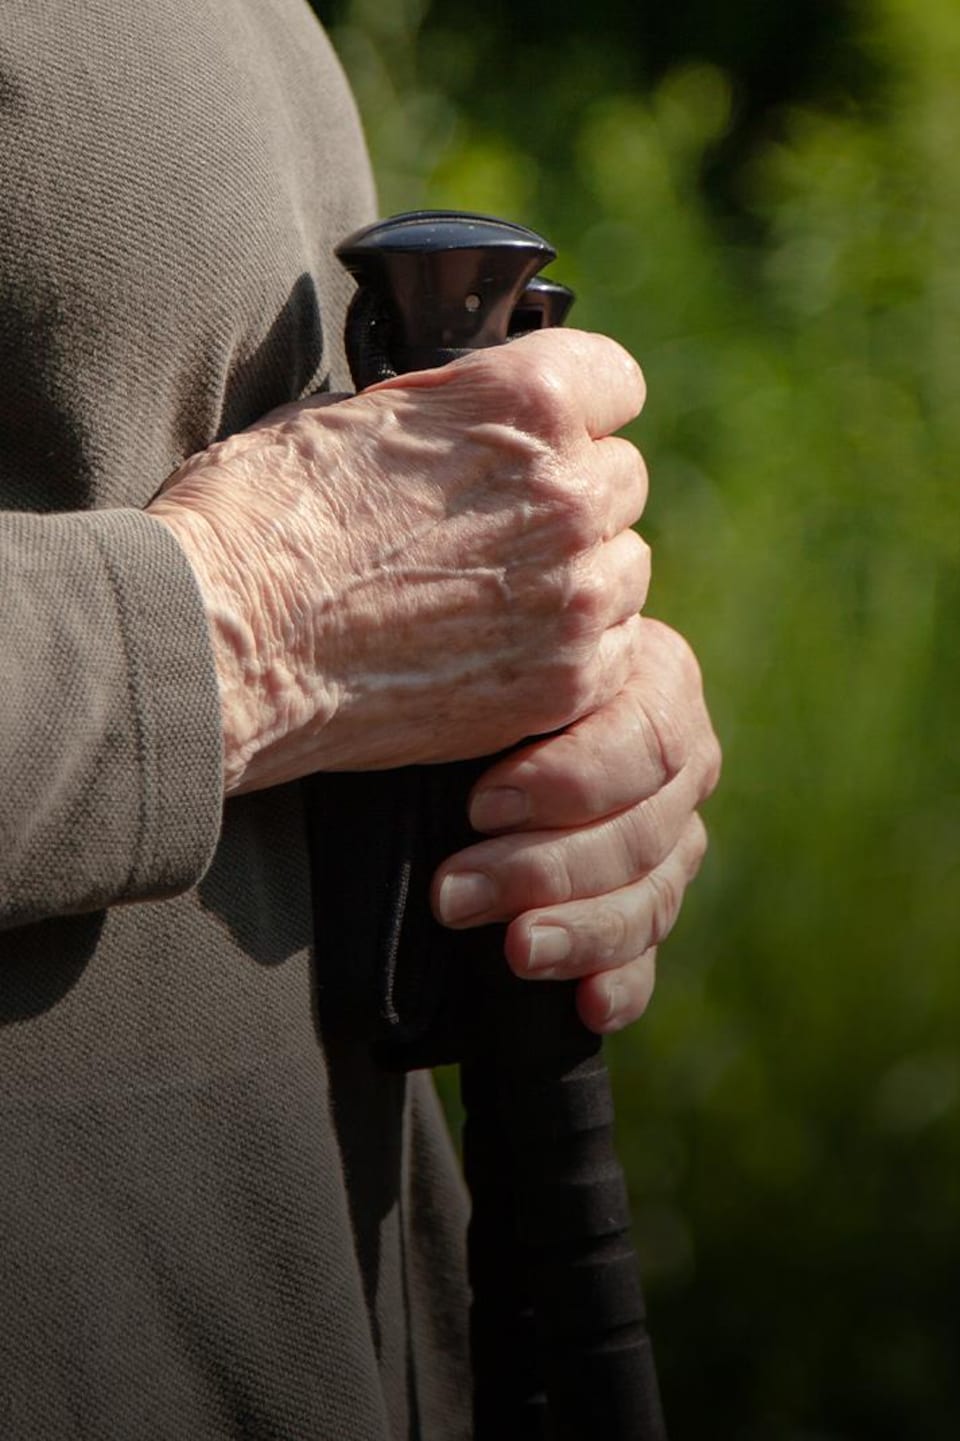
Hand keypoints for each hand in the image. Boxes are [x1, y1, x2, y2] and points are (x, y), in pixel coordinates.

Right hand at [148, 328, 647, 793]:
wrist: (223, 643)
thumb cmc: (259, 518)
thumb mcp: (349, 413)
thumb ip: (448, 412)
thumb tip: (472, 420)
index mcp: (524, 404)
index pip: (616, 380)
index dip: (579, 407)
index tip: (554, 434)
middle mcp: (566, 494)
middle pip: (622, 480)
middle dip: (570, 497)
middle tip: (504, 529)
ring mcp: (572, 596)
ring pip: (626, 569)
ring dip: (580, 577)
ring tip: (500, 597)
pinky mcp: (560, 683)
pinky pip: (617, 651)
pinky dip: (575, 651)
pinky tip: (505, 651)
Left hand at [431, 618, 720, 1033]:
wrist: (466, 721)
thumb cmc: (474, 673)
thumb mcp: (496, 663)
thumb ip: (511, 668)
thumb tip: (481, 705)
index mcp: (657, 680)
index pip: (646, 740)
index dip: (572, 782)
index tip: (481, 807)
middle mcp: (681, 761)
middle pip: (642, 831)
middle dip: (544, 869)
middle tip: (455, 894)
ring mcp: (676, 837)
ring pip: (650, 897)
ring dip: (577, 932)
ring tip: (513, 952)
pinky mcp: (650, 900)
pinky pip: (649, 951)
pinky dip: (621, 982)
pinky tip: (591, 1006)